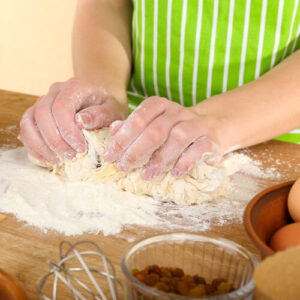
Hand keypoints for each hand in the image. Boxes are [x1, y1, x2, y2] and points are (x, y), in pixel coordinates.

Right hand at [19, 77, 125, 163]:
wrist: (98, 104)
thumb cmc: (106, 109)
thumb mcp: (112, 111)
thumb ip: (101, 115)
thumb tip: (80, 122)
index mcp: (75, 87)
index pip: (61, 107)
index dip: (68, 131)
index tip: (81, 148)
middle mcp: (55, 91)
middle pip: (42, 114)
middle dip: (56, 140)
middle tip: (72, 156)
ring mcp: (42, 101)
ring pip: (28, 122)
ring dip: (42, 145)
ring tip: (59, 160)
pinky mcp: (35, 114)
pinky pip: (26, 130)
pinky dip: (34, 147)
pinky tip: (49, 158)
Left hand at [105, 97, 219, 179]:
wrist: (207, 129)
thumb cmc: (171, 131)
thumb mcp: (150, 126)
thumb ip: (132, 127)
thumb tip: (114, 130)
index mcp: (160, 106)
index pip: (139, 117)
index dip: (123, 137)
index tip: (110, 156)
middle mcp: (178, 112)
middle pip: (156, 129)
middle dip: (137, 150)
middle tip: (124, 167)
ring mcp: (196, 124)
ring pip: (177, 138)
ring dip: (160, 159)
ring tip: (146, 175)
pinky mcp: (211, 140)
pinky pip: (199, 149)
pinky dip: (185, 162)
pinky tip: (174, 173)